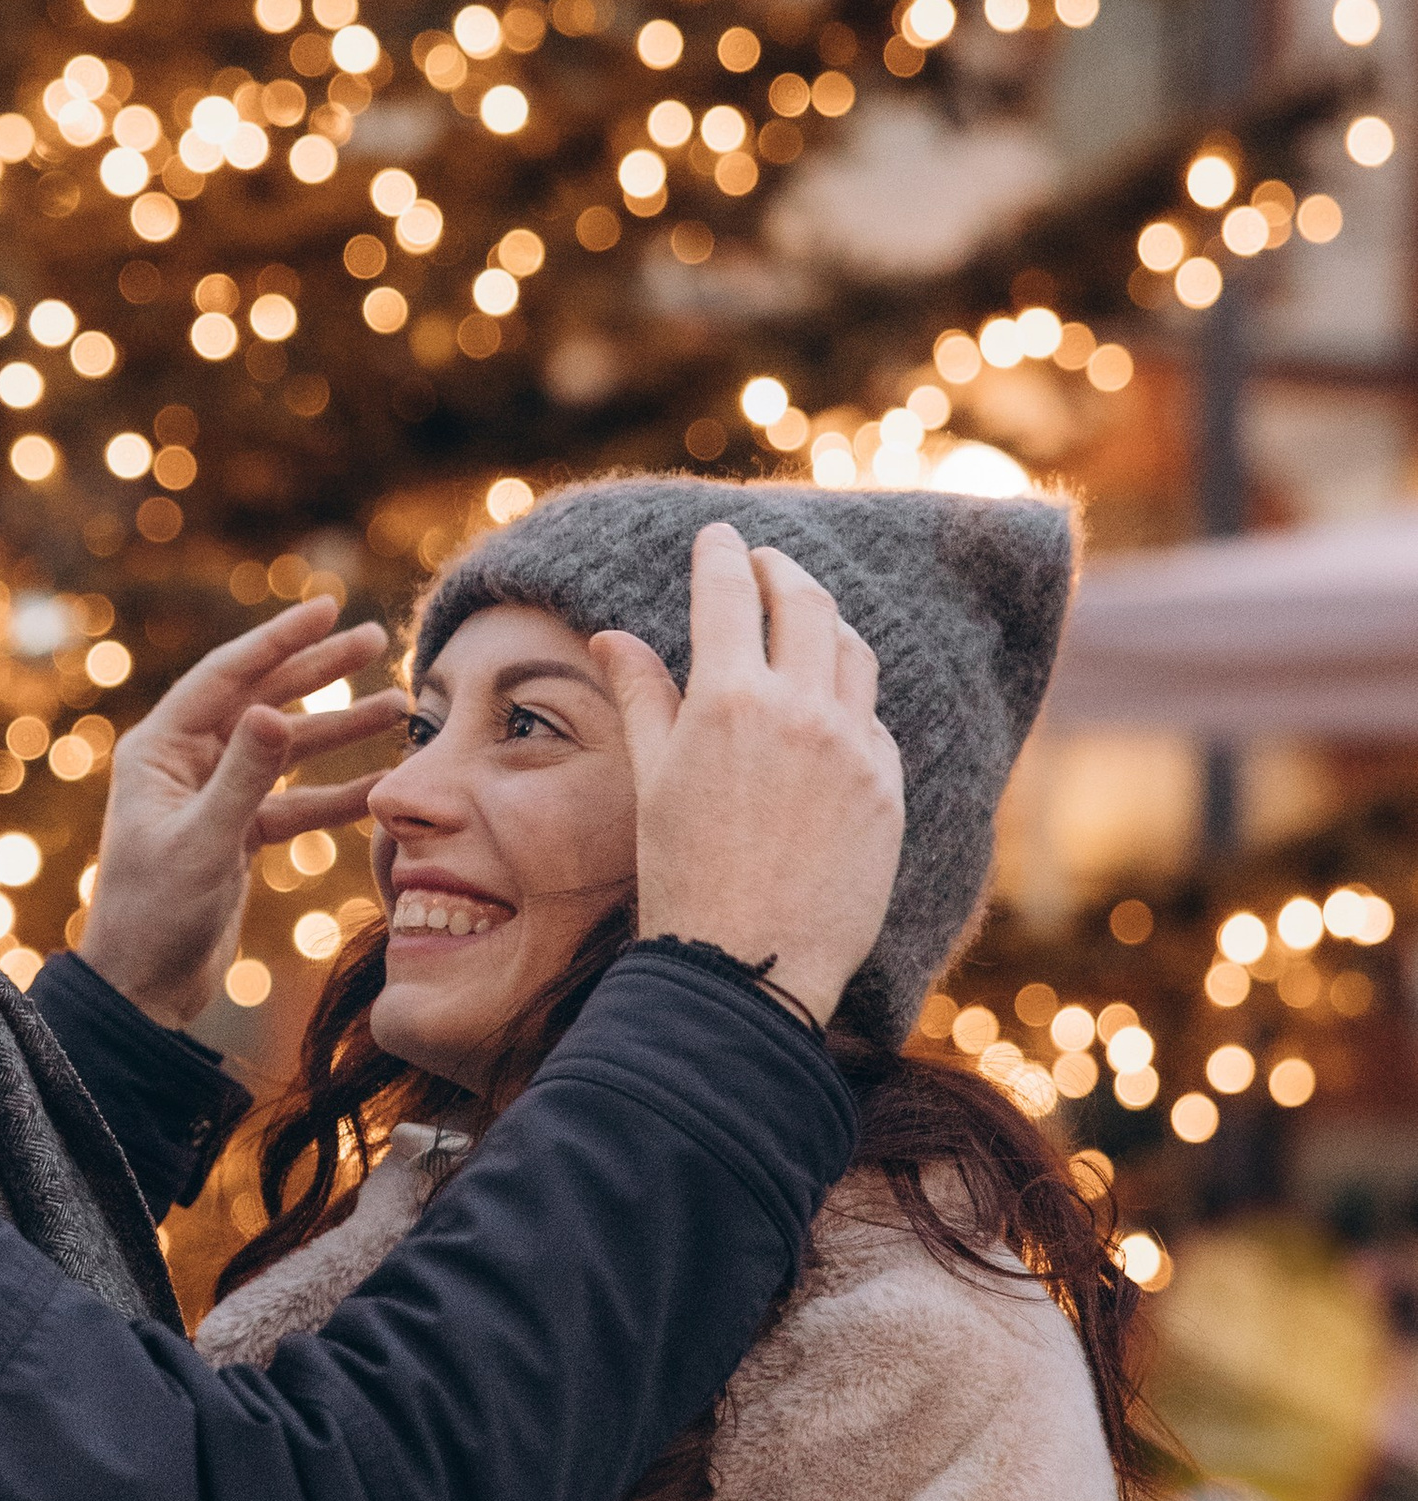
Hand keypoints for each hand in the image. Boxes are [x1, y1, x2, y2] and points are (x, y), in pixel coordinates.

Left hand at [77, 596, 400, 1028]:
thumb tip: (274, 710)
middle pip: (262, 700)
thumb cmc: (156, 915)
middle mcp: (185, 764)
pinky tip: (385, 786)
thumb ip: (243, 778)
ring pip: (287, 751)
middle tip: (377, 640)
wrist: (145, 990)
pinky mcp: (236, 836)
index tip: (328, 608)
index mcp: (160, 750)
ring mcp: (214, 798)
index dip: (279, 640)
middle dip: (320, 671)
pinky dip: (337, 796)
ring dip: (339, 731)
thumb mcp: (205, 843)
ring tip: (398, 708)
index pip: (227, 675)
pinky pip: (295, 803)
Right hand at [591, 526, 903, 1029]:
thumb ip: (643, 698)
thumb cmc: (681, 877)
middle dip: (781, 571)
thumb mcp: (652, 781)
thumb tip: (613, 635)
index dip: (721, 555)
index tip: (718, 536)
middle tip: (765, 560)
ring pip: (852, 652)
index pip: (728, 594)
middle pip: (805, 604)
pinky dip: (850, 697)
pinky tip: (832, 704)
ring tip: (807, 616)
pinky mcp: (888, 788)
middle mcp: (801, 710)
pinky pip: (874, 719)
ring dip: (826, 622)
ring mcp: (854, 748)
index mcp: (730, 700)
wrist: (748, 964)